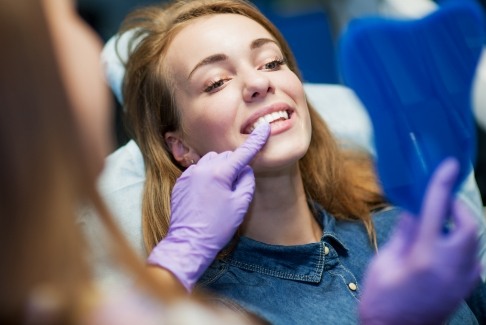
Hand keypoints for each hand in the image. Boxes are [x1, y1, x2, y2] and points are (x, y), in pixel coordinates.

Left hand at [147, 123, 269, 291]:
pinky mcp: (180, 183)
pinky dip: (206, 178)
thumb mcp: (240, 205)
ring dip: (219, 170)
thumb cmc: (217, 227)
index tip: (264, 129)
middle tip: (236, 189)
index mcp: (219, 173)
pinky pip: (198, 172)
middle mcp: (202, 168)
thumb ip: (246, 181)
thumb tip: (245, 169)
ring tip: (220, 194)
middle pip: (225, 157)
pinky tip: (207, 197)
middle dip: (234, 166)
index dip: (256, 141)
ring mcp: (188, 175)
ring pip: (210, 162)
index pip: (243, 153)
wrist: (188, 243)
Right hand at [359, 158, 480, 324]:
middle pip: (470, 226)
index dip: (442, 184)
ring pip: (475, 241)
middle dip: (459, 208)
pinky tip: (443, 247)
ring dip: (461, 226)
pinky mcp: (466, 287)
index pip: (437, 210)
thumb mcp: (383, 263)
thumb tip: (414, 211)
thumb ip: (403, 235)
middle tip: (441, 203)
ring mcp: (463, 279)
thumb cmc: (382, 300)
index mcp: (425, 257)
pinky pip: (474, 258)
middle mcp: (451, 267)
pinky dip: (462, 245)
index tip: (449, 166)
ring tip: (440, 224)